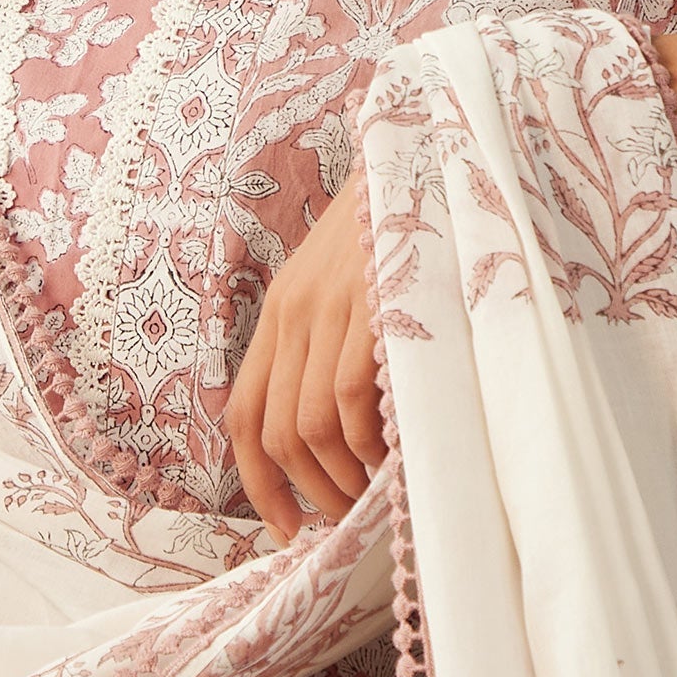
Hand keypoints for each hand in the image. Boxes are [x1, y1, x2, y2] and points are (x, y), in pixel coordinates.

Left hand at [224, 167, 388, 542]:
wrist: (433, 148)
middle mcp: (293, 309)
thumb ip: (335, 346)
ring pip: (310, 425)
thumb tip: (344, 441)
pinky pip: (350, 397)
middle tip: (347, 520)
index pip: (244, 412)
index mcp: (280, 310)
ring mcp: (330, 304)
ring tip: (375, 495)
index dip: (257, 483)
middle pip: (275, 431)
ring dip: (341, 478)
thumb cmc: (406, 230)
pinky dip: (367, 442)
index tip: (286, 528)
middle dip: (307, 493)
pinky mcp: (370, 300)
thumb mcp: (350, 286)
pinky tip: (393, 456)